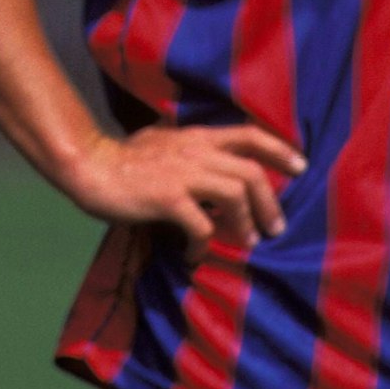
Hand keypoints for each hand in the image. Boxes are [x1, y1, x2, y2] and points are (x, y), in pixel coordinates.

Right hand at [65, 123, 305, 260]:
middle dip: (270, 203)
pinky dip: (204, 244)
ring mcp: (182, 173)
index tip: (301, 166)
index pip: (248, 134)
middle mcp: (195, 150)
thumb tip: (212, 171)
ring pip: (235, 195)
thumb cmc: (122, 161)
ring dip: (245, 224)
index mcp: (196, 137)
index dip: (279, 149)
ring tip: (245, 243)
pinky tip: (193, 254)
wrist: (88, 167)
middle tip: (274, 228)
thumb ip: (189, 152)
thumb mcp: (162, 144)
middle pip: (250, 172)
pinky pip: (201, 224)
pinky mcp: (167, 197)